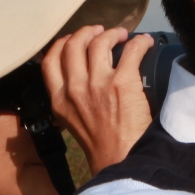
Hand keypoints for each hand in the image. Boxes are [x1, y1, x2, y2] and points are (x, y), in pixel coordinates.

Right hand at [44, 25, 153, 172]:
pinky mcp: (122, 84)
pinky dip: (139, 42)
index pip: (49, 61)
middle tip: (101, 32)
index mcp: (59, 100)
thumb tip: (77, 79)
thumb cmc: (101, 146)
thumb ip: (69, 100)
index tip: (73, 39)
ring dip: (112, 34)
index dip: (62, 43)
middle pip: (74, 44)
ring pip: (99, 42)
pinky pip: (131, 50)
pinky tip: (145, 43)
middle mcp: (74, 89)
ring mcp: (97, 85)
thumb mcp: (71, 122)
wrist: (121, 162)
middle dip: (87, 32)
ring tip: (122, 36)